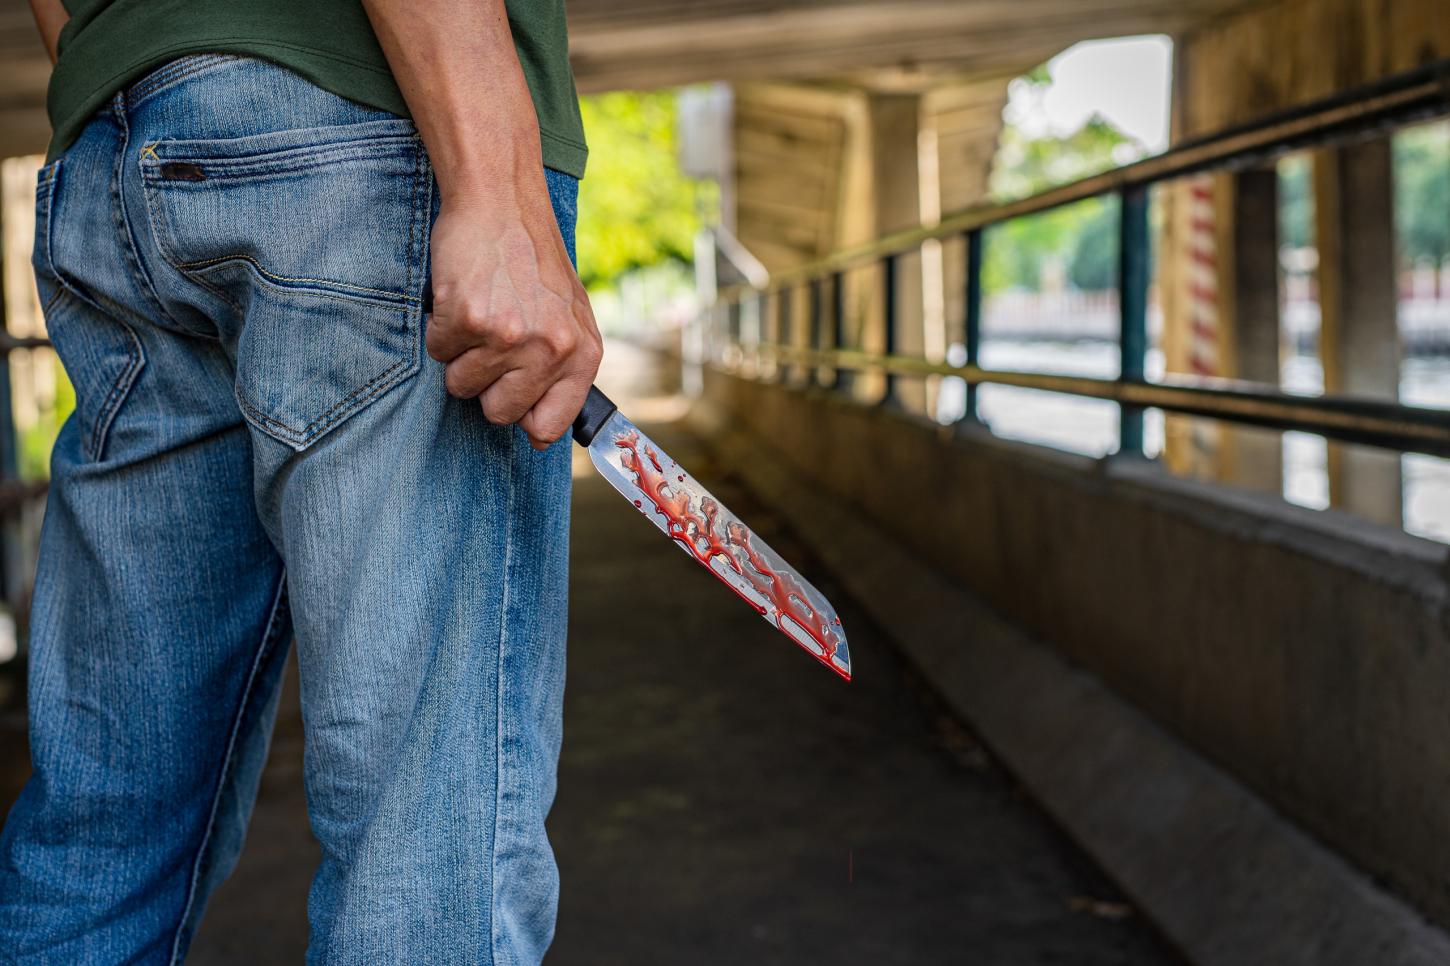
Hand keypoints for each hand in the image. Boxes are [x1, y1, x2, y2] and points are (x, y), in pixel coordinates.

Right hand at [424, 192, 602, 450]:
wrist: (502, 201)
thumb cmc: (533, 260)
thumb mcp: (570, 315)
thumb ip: (564, 370)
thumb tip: (542, 434)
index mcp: (581, 353)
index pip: (550, 425)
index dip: (524, 419)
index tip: (512, 402)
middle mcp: (550, 350)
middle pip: (498, 412)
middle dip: (486, 385)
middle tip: (492, 342)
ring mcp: (509, 336)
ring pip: (461, 385)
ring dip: (461, 354)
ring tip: (480, 312)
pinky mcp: (468, 319)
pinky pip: (438, 351)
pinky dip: (440, 328)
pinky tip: (461, 297)